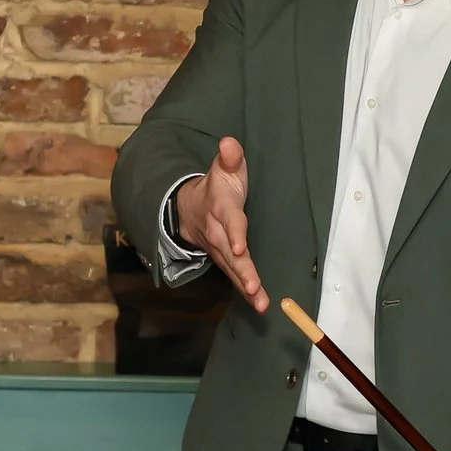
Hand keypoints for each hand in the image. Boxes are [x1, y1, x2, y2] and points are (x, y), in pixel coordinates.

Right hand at [174, 137, 266, 313]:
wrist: (189, 209)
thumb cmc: (217, 187)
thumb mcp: (223, 169)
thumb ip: (230, 158)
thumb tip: (230, 143)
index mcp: (221, 209)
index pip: (229, 221)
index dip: (234, 234)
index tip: (240, 247)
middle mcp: (219, 233)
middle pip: (230, 253)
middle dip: (242, 270)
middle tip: (254, 286)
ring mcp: (220, 249)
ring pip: (233, 270)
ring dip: (246, 287)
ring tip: (261, 303)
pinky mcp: (226, 261)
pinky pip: (236, 277)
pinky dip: (248, 293)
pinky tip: (261, 306)